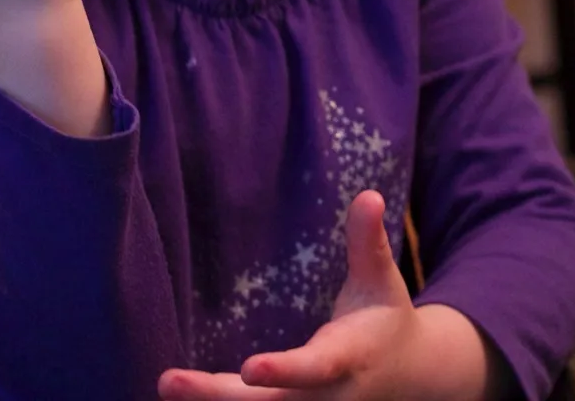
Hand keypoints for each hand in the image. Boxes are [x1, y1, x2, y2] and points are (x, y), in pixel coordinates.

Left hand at [159, 191, 424, 400]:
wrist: (408, 377)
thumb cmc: (385, 318)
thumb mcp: (381, 281)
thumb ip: (369, 242)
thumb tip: (369, 195)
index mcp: (347, 360)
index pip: (312, 369)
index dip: (282, 369)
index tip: (248, 367)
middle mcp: (323, 399)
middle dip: (216, 397)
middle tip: (167, 381)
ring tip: (165, 383)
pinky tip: (184, 396)